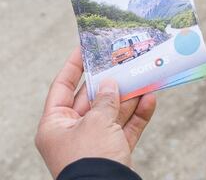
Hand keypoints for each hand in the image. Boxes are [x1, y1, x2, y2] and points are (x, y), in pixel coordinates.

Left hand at [35, 47, 156, 177]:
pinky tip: (150, 99)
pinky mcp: (113, 154)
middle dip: (109, 81)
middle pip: (91, 99)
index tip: (85, 47)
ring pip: (112, 113)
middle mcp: (72, 133)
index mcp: (55, 125)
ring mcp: (93, 144)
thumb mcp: (96, 123)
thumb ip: (105, 100)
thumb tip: (110, 85)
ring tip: (143, 75)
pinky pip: (125, 129)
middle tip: (122, 60)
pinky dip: (137, 115)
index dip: (74, 66)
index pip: (62, 87)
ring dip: (128, 95)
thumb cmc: (90, 159)